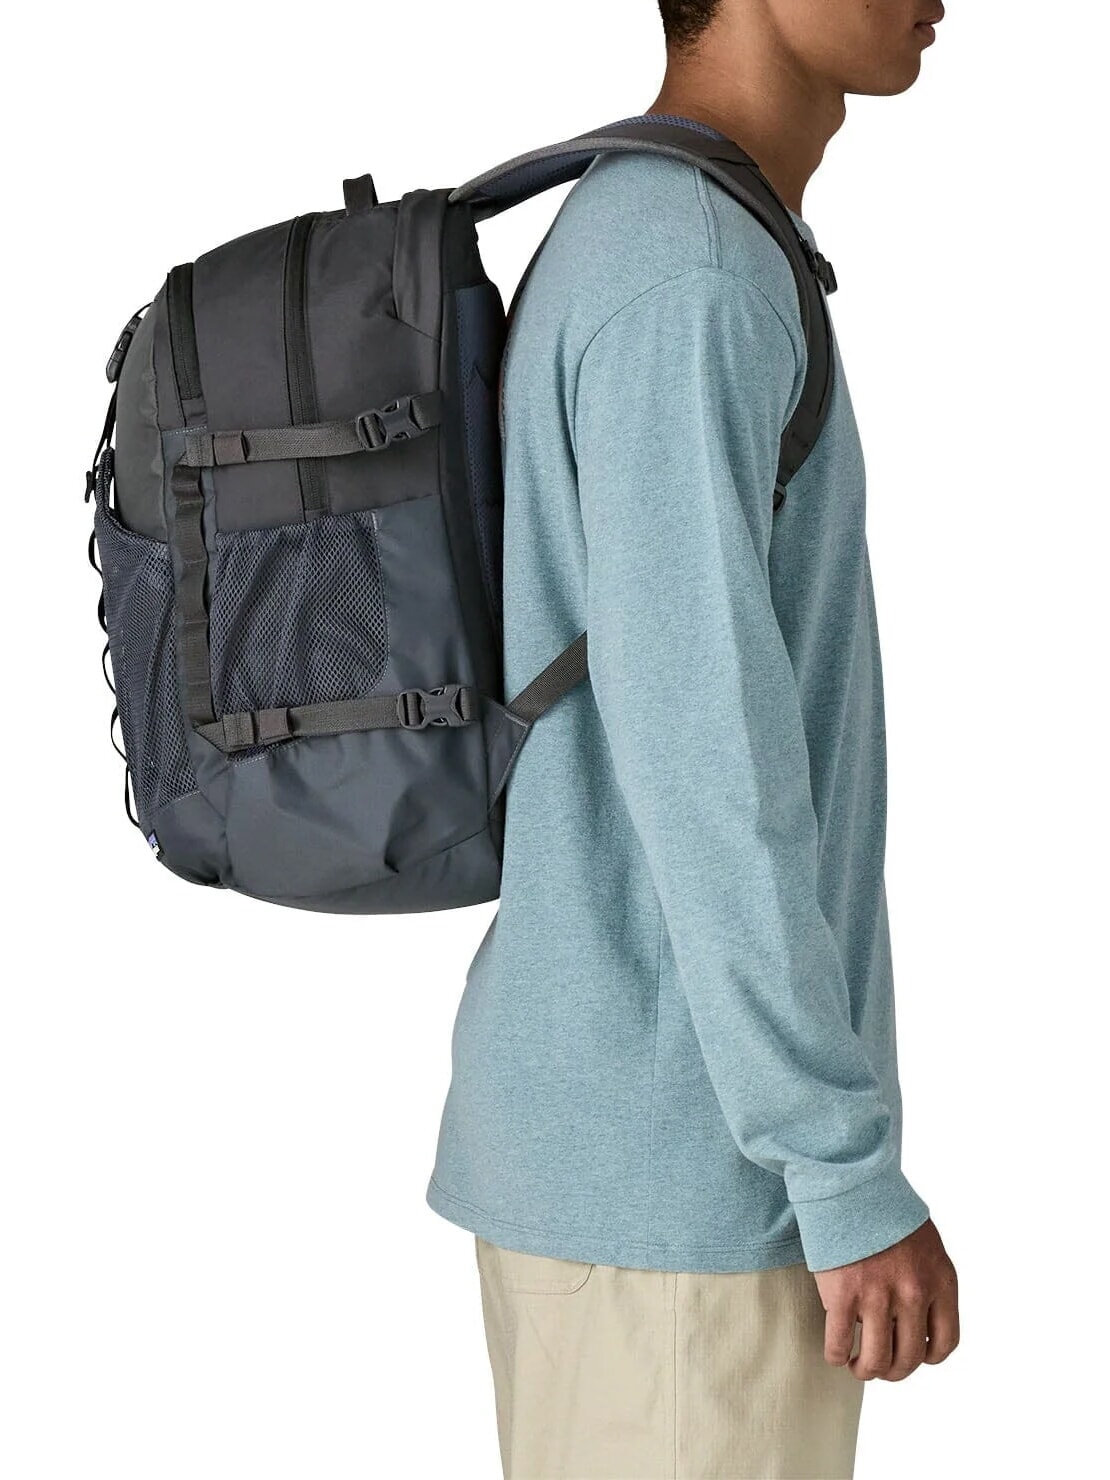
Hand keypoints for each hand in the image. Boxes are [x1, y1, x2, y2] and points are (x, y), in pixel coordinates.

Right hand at [813, 1219, 958, 1381]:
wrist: (852, 1183)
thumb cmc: (886, 1212)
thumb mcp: (927, 1246)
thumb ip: (928, 1283)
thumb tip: (918, 1322)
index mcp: (941, 1281)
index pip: (945, 1343)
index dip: (927, 1357)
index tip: (912, 1352)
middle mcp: (914, 1293)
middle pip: (910, 1358)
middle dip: (894, 1371)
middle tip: (881, 1366)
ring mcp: (878, 1296)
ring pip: (876, 1360)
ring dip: (866, 1370)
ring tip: (857, 1365)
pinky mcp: (843, 1294)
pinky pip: (839, 1343)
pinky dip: (837, 1356)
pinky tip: (836, 1353)